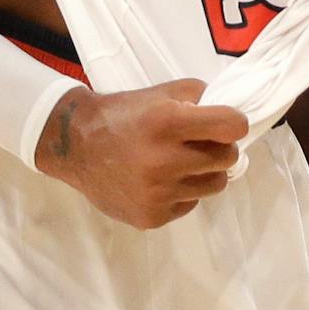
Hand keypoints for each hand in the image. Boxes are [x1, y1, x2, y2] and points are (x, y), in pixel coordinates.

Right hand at [33, 79, 247, 228]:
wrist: (75, 145)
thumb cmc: (122, 114)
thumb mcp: (158, 93)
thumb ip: (198, 97)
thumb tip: (232, 113)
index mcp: (166, 122)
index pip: (232, 126)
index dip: (233, 122)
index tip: (224, 124)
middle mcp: (163, 160)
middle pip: (227, 158)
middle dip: (218, 148)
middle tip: (198, 144)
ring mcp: (157, 193)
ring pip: (214, 185)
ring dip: (204, 173)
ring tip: (180, 164)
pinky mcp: (152, 216)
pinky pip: (189, 204)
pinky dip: (181, 192)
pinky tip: (159, 181)